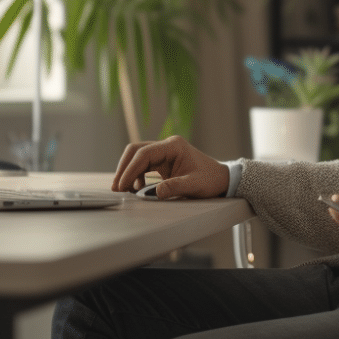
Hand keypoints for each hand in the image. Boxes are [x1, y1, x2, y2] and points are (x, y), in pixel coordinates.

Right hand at [111, 135, 228, 199]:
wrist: (221, 179)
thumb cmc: (211, 180)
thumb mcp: (194, 185)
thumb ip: (175, 187)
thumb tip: (156, 193)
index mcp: (174, 146)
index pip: (144, 154)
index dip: (130, 169)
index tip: (122, 185)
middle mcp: (167, 145)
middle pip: (136, 151)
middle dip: (124, 168)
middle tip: (116, 187)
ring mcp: (164, 152)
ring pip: (137, 157)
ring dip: (128, 172)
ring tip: (124, 190)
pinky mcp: (163, 160)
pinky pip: (143, 164)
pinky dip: (136, 175)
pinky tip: (136, 188)